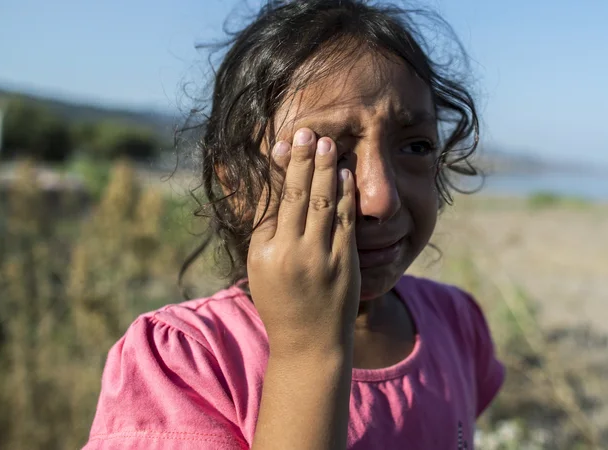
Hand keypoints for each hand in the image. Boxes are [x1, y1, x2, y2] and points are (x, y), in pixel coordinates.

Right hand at [247, 128, 360, 356]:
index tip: (284, 143)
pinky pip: (345, 220)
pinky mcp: (345, 263)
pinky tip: (345, 174)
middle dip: (303, 159)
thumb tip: (272, 189)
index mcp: (265, 252)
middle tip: (307, 131)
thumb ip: (266, 230)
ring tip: (328, 143)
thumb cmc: (282, 302)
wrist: (311, 343)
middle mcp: (291, 252)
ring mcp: (320, 257)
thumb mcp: (262, 267)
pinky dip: (345, 195)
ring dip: (326, 169)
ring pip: (323, 202)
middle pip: (297, 194)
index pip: (272, 200)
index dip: (280, 169)